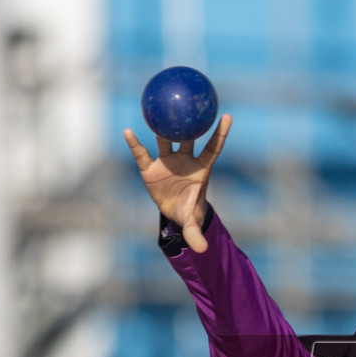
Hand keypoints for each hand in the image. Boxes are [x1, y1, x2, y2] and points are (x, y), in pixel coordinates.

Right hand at [122, 114, 231, 252]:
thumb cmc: (189, 210)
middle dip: (188, 123)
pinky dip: (135, 144)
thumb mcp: (192, 221)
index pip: (213, 148)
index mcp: (201, 169)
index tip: (226, 115)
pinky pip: (141, 154)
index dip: (220, 133)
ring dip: (162, 128)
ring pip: (165, 140)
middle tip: (189, 106)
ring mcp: (167, 161)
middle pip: (188, 138)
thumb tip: (202, 250)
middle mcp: (185, 159)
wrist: (173, 211)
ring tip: (159, 111)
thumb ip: (195, 233)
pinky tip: (128, 132)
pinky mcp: (150, 168)